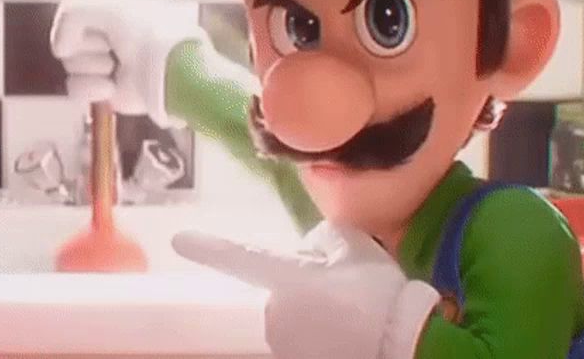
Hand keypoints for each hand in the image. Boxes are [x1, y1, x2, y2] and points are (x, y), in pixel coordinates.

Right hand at [51, 0, 204, 127]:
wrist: (169, 71)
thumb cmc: (144, 33)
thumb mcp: (107, 7)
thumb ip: (72, 13)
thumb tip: (61, 48)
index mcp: (117, 10)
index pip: (76, 9)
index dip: (77, 18)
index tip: (90, 21)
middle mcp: (112, 36)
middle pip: (70, 37)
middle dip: (86, 43)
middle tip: (110, 45)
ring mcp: (109, 65)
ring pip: (71, 64)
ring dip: (90, 65)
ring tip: (114, 66)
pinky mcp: (107, 91)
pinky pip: (76, 88)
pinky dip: (89, 88)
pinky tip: (110, 86)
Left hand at [172, 222, 439, 358]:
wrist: (404, 342)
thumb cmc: (375, 290)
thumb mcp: (352, 245)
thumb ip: (322, 240)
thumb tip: (311, 251)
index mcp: (285, 279)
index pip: (237, 257)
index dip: (207, 247)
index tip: (179, 239)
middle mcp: (275, 315)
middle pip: (279, 288)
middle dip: (301, 283)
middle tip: (341, 284)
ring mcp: (286, 345)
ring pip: (292, 314)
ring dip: (312, 308)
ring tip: (351, 310)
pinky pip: (305, 336)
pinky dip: (322, 330)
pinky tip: (351, 329)